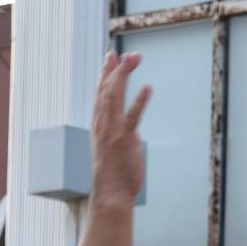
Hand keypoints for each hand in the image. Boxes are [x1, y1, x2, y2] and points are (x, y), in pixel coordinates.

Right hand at [89, 50, 150, 208]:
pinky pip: (132, 117)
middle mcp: (102, 123)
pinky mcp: (124, 139)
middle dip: (116, 69)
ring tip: (133, 59)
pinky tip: (147, 87)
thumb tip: (131, 127)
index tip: (111, 56)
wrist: (110, 192)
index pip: (100, 92)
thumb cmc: (115, 172)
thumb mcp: (115, 146)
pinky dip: (139, 101)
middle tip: (127, 53)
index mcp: (99, 123)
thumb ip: (121, 132)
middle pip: (106, 89)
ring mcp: (111, 130)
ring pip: (114, 97)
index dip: (106, 73)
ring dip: (124, 76)